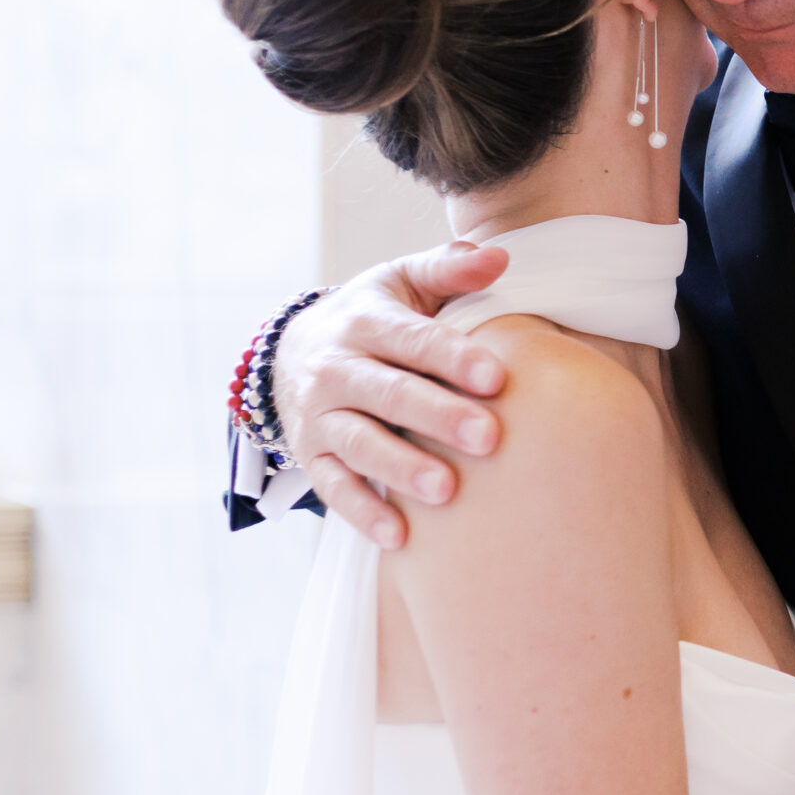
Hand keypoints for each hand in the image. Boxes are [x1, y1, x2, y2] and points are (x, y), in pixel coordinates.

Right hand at [276, 241, 513, 548]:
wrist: (296, 352)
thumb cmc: (377, 316)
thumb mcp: (404, 282)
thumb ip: (449, 269)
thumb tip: (499, 257)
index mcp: (366, 322)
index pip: (412, 340)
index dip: (452, 357)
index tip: (496, 377)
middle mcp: (336, 369)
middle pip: (388, 394)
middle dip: (437, 416)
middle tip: (488, 437)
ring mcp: (320, 416)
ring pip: (360, 444)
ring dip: (401, 467)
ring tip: (447, 490)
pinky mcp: (313, 456)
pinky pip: (334, 488)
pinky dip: (363, 513)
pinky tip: (399, 536)